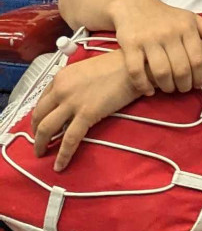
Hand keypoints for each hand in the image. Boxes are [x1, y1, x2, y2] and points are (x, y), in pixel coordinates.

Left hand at [31, 53, 141, 170]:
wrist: (137, 65)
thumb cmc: (119, 64)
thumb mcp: (89, 69)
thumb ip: (75, 83)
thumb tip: (73, 100)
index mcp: (62, 76)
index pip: (42, 100)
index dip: (40, 115)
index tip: (42, 123)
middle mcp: (61, 88)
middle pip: (38, 115)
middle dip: (35, 132)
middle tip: (40, 142)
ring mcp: (73, 102)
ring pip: (46, 128)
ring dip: (40, 144)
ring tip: (42, 154)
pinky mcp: (87, 114)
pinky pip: (69, 139)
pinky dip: (62, 155)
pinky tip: (59, 165)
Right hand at [107, 0, 201, 93]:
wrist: (135, 6)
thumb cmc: (168, 17)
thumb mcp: (191, 19)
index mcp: (186, 27)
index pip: (198, 59)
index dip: (200, 76)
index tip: (199, 84)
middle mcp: (169, 33)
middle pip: (181, 69)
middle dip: (184, 85)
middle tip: (184, 89)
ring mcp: (148, 39)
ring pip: (161, 72)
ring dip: (166, 86)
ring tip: (169, 89)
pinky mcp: (130, 45)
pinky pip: (136, 71)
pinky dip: (143, 85)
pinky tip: (149, 90)